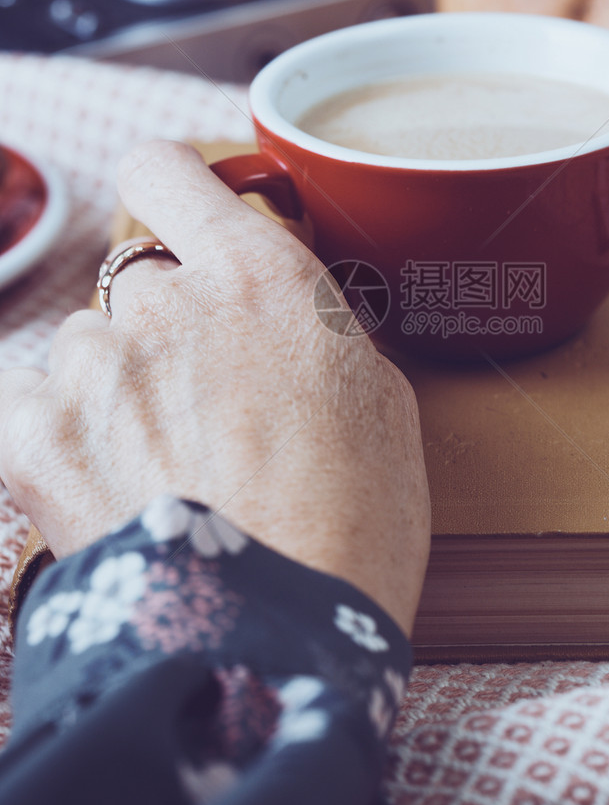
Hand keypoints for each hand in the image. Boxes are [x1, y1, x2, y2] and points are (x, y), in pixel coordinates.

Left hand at [0, 142, 430, 634]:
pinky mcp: (34, 437)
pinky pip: (28, 403)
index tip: (178, 217)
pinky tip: (104, 482)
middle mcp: (164, 299)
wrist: (280, 635)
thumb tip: (281, 315)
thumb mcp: (378, 396)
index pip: (167, 169)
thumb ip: (312, 326)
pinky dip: (56, 433)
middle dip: (164, 329)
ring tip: (159, 468)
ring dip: (113, 387)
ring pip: (84, 347)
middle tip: (205, 407)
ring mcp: (93, 366)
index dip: (167, 188)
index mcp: (258, 275)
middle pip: (135, 283)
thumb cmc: (357, 521)